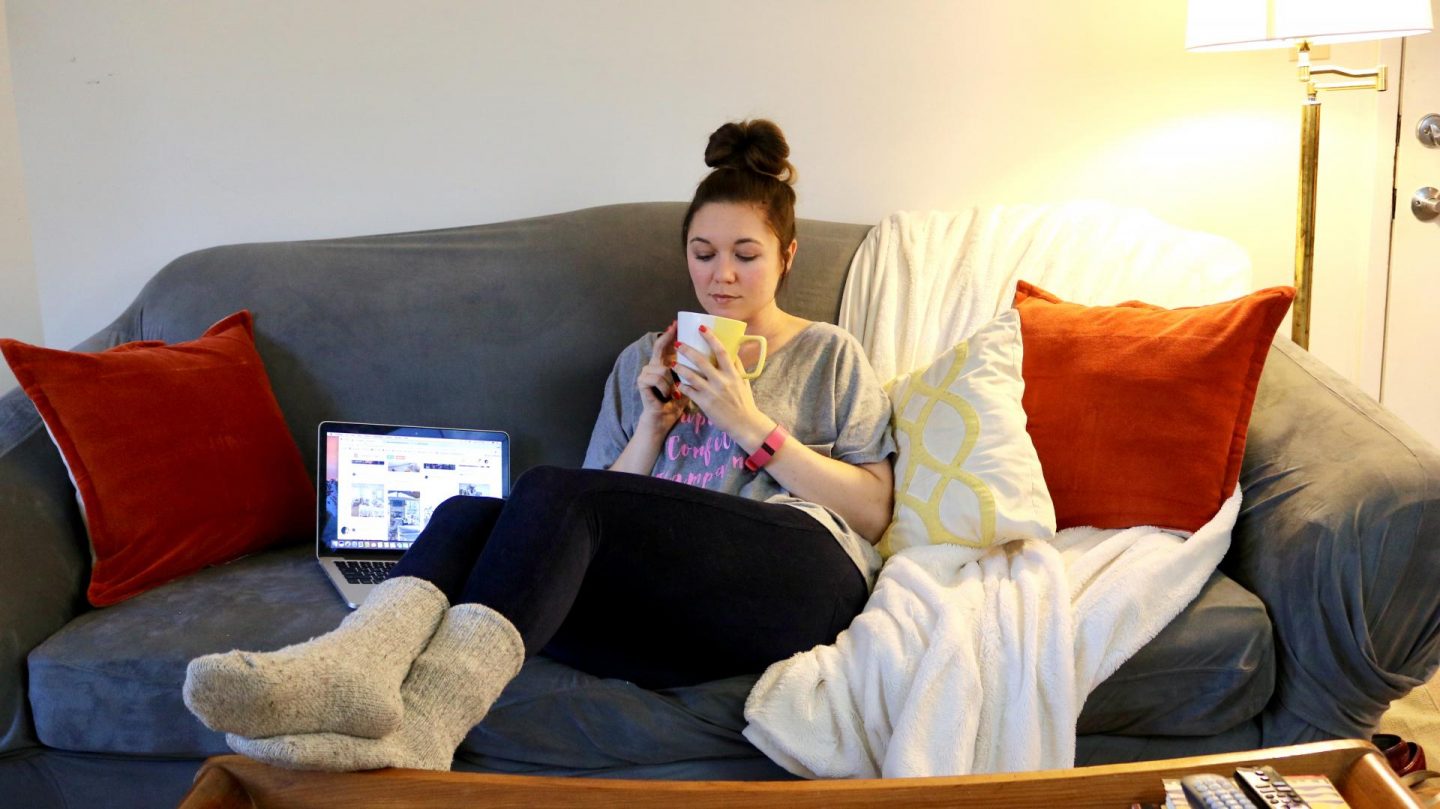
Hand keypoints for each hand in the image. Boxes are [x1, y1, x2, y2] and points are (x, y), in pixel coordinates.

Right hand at [635, 321, 685, 433]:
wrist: (663, 419)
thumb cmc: (677, 402)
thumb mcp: (689, 384)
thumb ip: (695, 370)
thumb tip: (713, 357)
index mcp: (665, 364)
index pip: (667, 345)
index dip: (670, 334)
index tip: (676, 323)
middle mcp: (653, 365)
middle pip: (659, 348)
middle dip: (667, 339)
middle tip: (674, 330)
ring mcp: (646, 373)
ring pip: (663, 367)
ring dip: (671, 381)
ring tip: (674, 392)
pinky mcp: (642, 382)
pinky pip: (658, 378)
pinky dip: (665, 388)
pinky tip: (667, 396)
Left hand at [672, 326, 769, 446]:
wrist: (744, 424)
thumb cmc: (744, 402)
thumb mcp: (743, 382)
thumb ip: (736, 367)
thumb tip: (732, 352)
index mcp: (732, 374)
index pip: (721, 351)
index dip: (711, 338)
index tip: (701, 328)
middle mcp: (722, 381)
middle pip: (702, 361)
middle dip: (688, 350)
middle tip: (678, 343)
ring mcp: (712, 392)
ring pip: (691, 376)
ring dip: (680, 368)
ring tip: (672, 363)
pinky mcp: (705, 403)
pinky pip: (689, 391)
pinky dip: (682, 386)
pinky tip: (677, 382)